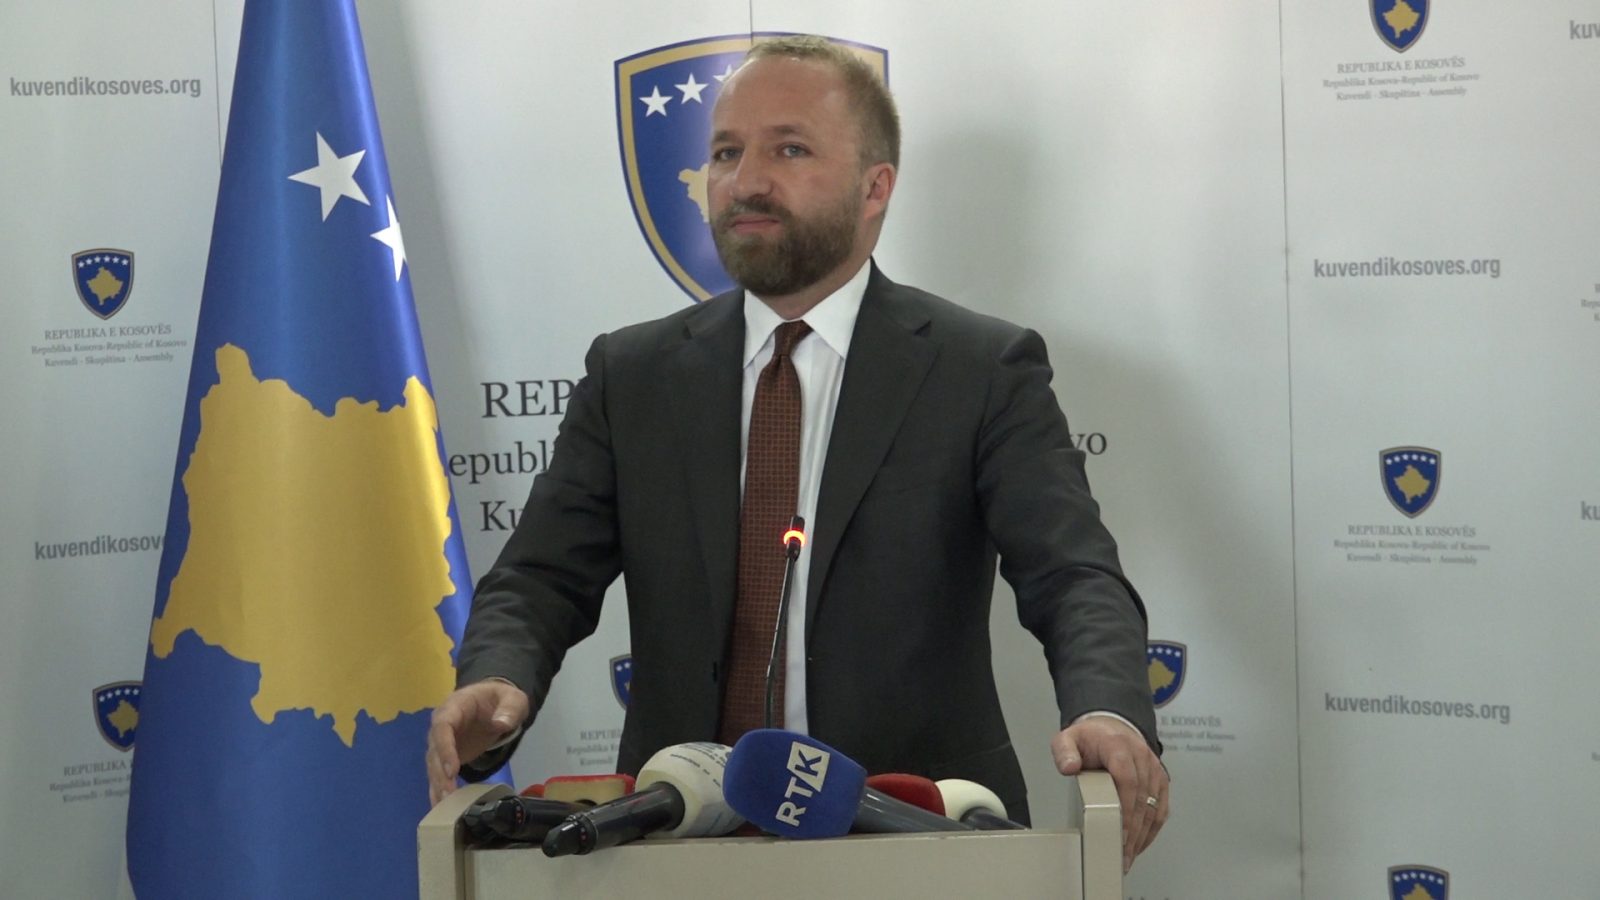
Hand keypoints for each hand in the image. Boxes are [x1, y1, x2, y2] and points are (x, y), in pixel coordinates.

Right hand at [426, 679, 528, 804]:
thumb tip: (501, 724)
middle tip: (448, 795)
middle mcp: (441, 725)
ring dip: (437, 786)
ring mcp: (441, 742)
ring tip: (444, 808)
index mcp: (455, 707)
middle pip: (434, 751)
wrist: (492, 702)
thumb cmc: (500, 698)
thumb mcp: (512, 698)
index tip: (452, 770)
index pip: (443, 727)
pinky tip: (440, 809)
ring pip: (433, 766)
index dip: (445, 748)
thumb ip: (509, 709)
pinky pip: (438, 774)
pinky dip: (438, 791)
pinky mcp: (446, 757)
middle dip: (440, 775)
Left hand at [1051, 716, 1167, 873]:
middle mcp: (1141, 756)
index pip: (1127, 779)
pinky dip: (1152, 829)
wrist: (1111, 728)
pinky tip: (1139, 844)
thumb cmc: (1090, 738)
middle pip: (1142, 799)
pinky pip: (1161, 808)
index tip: (1119, 833)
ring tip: (1127, 856)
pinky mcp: (1160, 781)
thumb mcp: (1068, 738)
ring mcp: (1154, 769)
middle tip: (1120, 855)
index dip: (1125, 809)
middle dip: (1133, 831)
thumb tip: (1069, 767)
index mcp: (1118, 746)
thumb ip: (1064, 751)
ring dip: (1143, 835)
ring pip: (1154, 807)